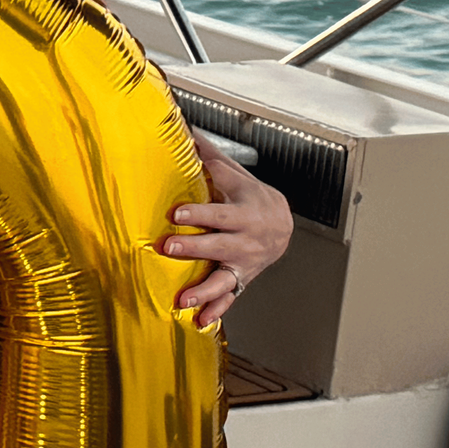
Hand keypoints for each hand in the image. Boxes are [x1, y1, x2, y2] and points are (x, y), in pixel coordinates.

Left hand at [161, 134, 292, 328]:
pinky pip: (229, 298)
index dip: (199, 214)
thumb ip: (205, 154)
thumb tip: (180, 125)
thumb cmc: (248, 194)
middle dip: (194, 248)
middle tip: (166, 249)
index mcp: (244, 211)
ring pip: (225, 278)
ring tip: (181, 301)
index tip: (175, 214)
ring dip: (203, 291)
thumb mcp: (232, 173)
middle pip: (219, 245)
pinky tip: (199, 322)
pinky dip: (215, 311)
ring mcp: (244, 263)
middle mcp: (247, 240)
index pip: (221, 213)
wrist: (282, 224)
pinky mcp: (240, 280)